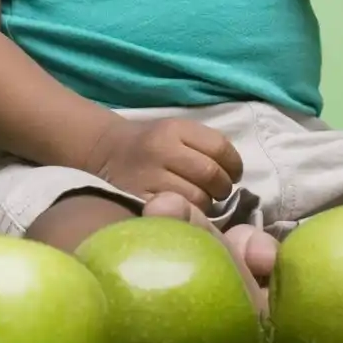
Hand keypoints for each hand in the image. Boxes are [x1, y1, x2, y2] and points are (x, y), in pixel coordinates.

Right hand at [87, 117, 243, 209]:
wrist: (108, 148)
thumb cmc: (151, 141)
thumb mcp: (177, 130)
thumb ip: (205, 145)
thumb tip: (234, 171)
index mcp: (175, 129)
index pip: (220, 147)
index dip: (235, 165)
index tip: (234, 174)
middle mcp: (162, 149)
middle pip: (210, 174)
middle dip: (223, 187)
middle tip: (219, 191)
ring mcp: (150, 175)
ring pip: (197, 197)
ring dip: (207, 203)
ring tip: (202, 200)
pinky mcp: (141, 197)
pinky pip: (177, 210)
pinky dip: (189, 212)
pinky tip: (187, 208)